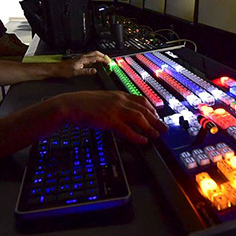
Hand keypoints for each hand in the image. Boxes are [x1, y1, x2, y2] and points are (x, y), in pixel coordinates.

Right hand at [52, 91, 167, 143]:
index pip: (141, 100)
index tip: (156, 115)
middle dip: (156, 119)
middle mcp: (120, 100)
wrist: (71, 105)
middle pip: (144, 109)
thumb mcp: (103, 100)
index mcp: (118, 94)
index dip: (151, 108)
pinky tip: (143, 140)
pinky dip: (137, 136)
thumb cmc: (84, 104)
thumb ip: (114, 104)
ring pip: (139, 118)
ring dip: (150, 127)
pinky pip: (127, 129)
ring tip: (156, 135)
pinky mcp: (110, 120)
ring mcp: (115, 110)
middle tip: (163, 128)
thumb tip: (123, 112)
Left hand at [54, 51, 110, 77]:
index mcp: (83, 59)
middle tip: (108, 59)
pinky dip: (95, 58)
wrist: (58, 69)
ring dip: (99, 56)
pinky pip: (89, 57)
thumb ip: (86, 71)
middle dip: (103, 55)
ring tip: (103, 60)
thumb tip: (95, 71)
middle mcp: (83, 57)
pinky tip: (95, 62)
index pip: (96, 58)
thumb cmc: (65, 70)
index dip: (103, 59)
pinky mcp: (79, 59)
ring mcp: (81, 58)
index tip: (108, 62)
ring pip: (92, 54)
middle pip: (95, 53)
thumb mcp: (77, 72)